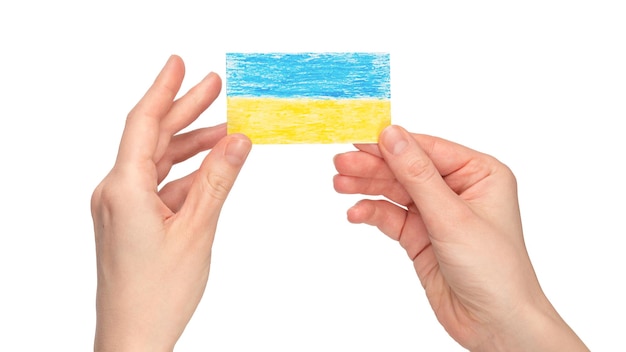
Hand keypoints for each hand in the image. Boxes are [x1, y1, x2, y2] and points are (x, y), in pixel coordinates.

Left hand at [90, 55, 250, 351]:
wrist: (133, 338)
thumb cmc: (157, 294)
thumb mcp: (197, 230)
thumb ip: (218, 180)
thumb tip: (239, 140)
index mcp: (124, 188)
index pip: (144, 123)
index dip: (165, 89)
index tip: (181, 65)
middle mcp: (116, 192)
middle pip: (153, 138)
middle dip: (186, 111)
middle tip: (215, 87)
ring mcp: (122, 207)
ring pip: (160, 162)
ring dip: (192, 145)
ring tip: (227, 128)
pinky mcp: (131, 221)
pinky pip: (161, 186)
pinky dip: (188, 174)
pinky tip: (213, 168)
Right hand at [333, 125, 587, 350]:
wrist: (495, 324)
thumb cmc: (494, 270)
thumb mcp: (451, 216)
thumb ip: (417, 175)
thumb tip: (392, 136)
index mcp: (479, 173)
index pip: (428, 149)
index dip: (392, 144)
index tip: (360, 139)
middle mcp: (458, 189)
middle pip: (407, 169)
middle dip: (373, 167)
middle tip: (341, 163)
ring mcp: (437, 213)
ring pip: (395, 191)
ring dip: (367, 188)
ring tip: (339, 184)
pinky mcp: (421, 236)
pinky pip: (391, 217)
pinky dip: (373, 214)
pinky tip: (356, 213)